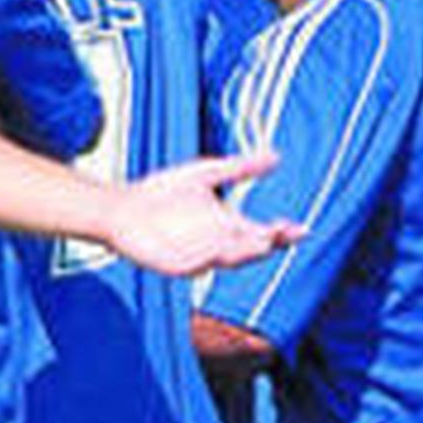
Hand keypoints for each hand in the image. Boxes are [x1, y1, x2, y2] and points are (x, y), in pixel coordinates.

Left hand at [102, 153, 300, 277]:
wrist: (121, 208)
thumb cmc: (161, 193)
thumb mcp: (206, 174)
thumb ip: (240, 168)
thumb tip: (277, 155)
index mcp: (229, 227)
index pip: (263, 234)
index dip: (282, 233)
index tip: (301, 227)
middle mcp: (218, 245)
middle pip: (251, 250)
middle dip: (267, 243)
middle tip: (282, 233)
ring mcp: (198, 257)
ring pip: (228, 259)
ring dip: (245, 251)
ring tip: (262, 240)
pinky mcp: (176, 266)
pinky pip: (197, 263)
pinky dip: (209, 256)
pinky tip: (219, 245)